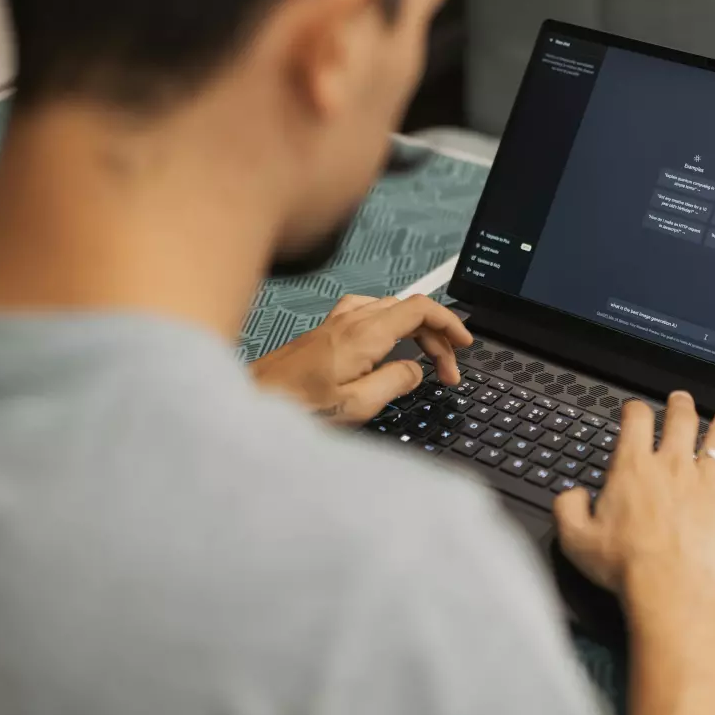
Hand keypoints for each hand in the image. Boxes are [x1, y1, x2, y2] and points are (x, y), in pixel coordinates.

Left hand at [251, 294, 472, 423]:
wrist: (250, 401)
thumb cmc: (294, 406)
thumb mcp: (356, 405)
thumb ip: (394, 383)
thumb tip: (415, 371)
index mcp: (364, 334)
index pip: (420, 308)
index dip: (448, 323)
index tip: (463, 342)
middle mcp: (350, 320)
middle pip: (408, 308)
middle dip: (436, 336)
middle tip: (447, 371)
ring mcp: (336, 322)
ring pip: (390, 309)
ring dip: (414, 330)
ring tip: (426, 358)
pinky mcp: (325, 331)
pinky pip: (369, 314)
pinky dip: (391, 326)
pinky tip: (389, 344)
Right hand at [554, 389, 714, 611]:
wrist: (669, 588)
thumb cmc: (625, 566)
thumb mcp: (575, 538)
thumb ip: (568, 509)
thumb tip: (572, 495)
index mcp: (634, 468)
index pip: (635, 422)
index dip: (635, 410)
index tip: (635, 409)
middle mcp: (673, 467)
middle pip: (682, 421)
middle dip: (682, 405)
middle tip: (683, 398)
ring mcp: (708, 483)